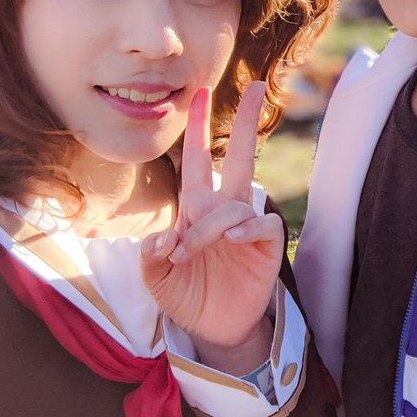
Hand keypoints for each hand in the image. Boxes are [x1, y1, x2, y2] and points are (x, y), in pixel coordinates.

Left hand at [140, 81, 282, 368]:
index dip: (200, 127)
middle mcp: (224, 210)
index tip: (200, 92)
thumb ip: (150, 259)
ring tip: (188, 252)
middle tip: (259, 86)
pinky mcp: (266, 247)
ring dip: (208, 226)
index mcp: (196, 209)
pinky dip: (246, 228)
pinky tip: (232, 239)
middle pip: (240, 156)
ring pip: (234, 206)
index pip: (198, 160)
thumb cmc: (186, 297)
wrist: (214, 330)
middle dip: (248, 121)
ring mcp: (247, 227)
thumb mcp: (155, 280)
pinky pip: (261, 225)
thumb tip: (161, 237)